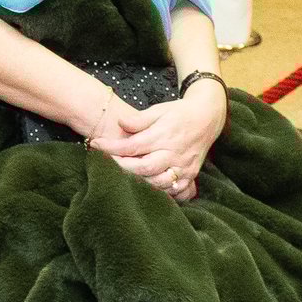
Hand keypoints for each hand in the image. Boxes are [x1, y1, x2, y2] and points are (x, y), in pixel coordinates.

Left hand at [91, 91, 226, 202]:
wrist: (207, 118)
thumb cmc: (178, 113)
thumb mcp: (158, 110)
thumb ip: (139, 119)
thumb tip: (120, 123)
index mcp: (163, 135)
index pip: (132, 146)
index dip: (111, 148)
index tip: (95, 145)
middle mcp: (173, 153)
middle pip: (144, 168)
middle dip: (122, 168)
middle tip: (104, 164)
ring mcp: (183, 166)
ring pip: (158, 182)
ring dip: (139, 182)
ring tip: (122, 177)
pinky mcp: (190, 175)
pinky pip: (174, 190)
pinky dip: (159, 191)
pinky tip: (146, 187)